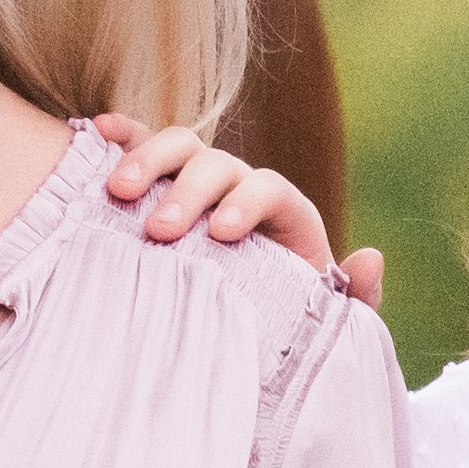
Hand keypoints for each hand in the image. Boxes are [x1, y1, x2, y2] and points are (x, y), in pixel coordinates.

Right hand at [90, 114, 386, 305]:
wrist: (247, 335)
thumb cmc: (284, 325)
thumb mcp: (322, 322)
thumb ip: (354, 299)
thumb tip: (371, 256)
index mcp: (283, 214)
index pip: (270, 188)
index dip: (247, 202)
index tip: (223, 233)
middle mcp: (239, 187)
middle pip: (217, 164)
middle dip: (189, 192)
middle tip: (161, 231)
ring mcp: (196, 182)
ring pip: (178, 148)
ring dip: (148, 162)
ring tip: (118, 193)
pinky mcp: (158, 185)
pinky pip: (140, 147)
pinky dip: (123, 135)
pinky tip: (97, 132)